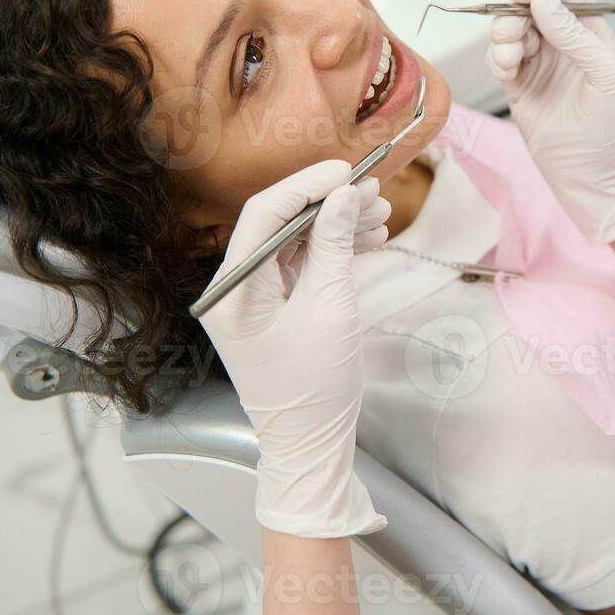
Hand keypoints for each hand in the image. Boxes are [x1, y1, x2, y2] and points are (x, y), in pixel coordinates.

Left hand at [197, 160, 391, 537]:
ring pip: (296, 241)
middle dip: (329, 204)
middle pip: (280, 223)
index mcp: (233, 290)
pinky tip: (368, 239)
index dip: (307, 185)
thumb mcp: (330, 308)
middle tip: (374, 192)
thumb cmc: (315, 386)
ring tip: (380, 216)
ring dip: (337, 224)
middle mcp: (235, 288)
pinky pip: (302, 263)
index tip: (349, 171)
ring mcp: (254, 297)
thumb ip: (334, 245)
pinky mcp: (275, 306)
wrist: (310, 443)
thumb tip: (344, 195)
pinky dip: (334, 249)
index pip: (264, 215)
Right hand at [486, 0, 614, 243]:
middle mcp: (563, 40)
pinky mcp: (518, 83)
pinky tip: (508, 75)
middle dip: (514, 13)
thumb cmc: (611, 128)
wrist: (593, 176)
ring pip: (509, 28)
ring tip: (510, 62)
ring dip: (502, 37)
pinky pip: (498, 56)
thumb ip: (574, 35)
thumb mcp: (605, 75)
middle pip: (528, 3)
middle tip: (513, 36)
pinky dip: (496, 58)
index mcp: (591, 30)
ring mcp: (539, 61)